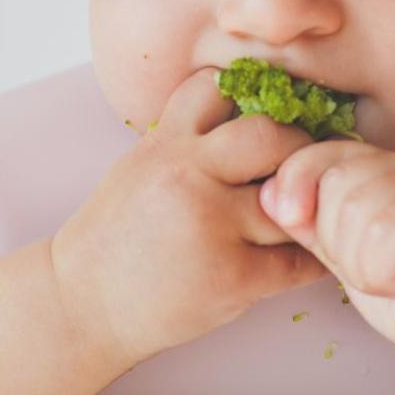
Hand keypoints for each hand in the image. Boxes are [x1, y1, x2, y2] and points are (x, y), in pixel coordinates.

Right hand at [51, 65, 326, 367]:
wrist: (82, 307)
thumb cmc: (117, 239)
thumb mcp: (140, 167)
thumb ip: (188, 140)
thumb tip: (252, 118)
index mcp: (165, 143)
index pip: (220, 88)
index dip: (249, 98)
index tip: (268, 119)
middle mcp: (187, 174)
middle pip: (270, 136)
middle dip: (296, 150)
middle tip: (304, 170)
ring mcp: (210, 225)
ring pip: (291, 202)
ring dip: (306, 211)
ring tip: (306, 218)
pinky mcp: (230, 277)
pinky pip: (296, 263)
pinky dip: (311, 260)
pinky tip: (309, 258)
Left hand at [259, 141, 394, 383]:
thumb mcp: (344, 253)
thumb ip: (311, 221)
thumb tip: (268, 192)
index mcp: (393, 164)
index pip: (320, 152)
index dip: (296, 187)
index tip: (297, 223)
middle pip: (333, 182)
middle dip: (336, 241)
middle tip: (376, 270)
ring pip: (354, 210)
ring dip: (361, 264)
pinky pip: (382, 233)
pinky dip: (383, 272)